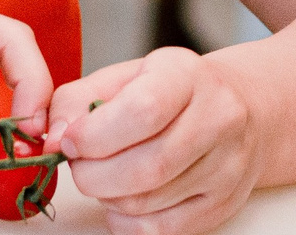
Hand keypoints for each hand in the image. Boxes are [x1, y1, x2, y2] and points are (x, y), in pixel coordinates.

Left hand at [47, 46, 261, 234]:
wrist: (243, 109)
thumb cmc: (172, 91)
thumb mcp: (125, 77)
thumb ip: (77, 100)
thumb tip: (52, 139)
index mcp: (188, 76)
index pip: (143, 111)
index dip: (95, 135)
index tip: (71, 141)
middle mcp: (219, 118)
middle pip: (145, 167)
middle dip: (93, 175)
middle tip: (80, 165)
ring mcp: (227, 165)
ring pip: (148, 202)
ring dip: (107, 196)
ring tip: (104, 176)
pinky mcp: (223, 202)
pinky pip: (161, 230)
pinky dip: (127, 221)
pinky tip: (123, 198)